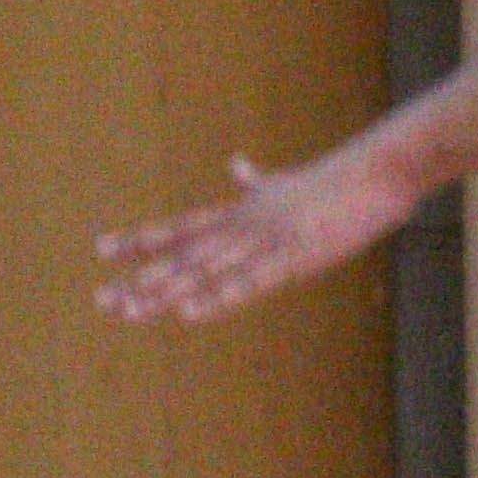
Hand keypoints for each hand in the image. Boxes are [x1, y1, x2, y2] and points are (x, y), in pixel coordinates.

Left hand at [94, 145, 416, 327]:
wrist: (375, 171)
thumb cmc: (335, 181)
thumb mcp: (285, 182)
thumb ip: (256, 180)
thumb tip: (237, 163)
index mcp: (240, 213)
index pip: (180, 230)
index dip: (140, 242)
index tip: (101, 250)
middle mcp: (242, 227)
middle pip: (183, 258)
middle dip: (142, 281)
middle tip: (102, 299)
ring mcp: (265, 241)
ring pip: (206, 271)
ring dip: (168, 294)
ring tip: (132, 311)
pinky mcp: (293, 257)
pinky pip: (248, 283)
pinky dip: (218, 299)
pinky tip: (190, 314)